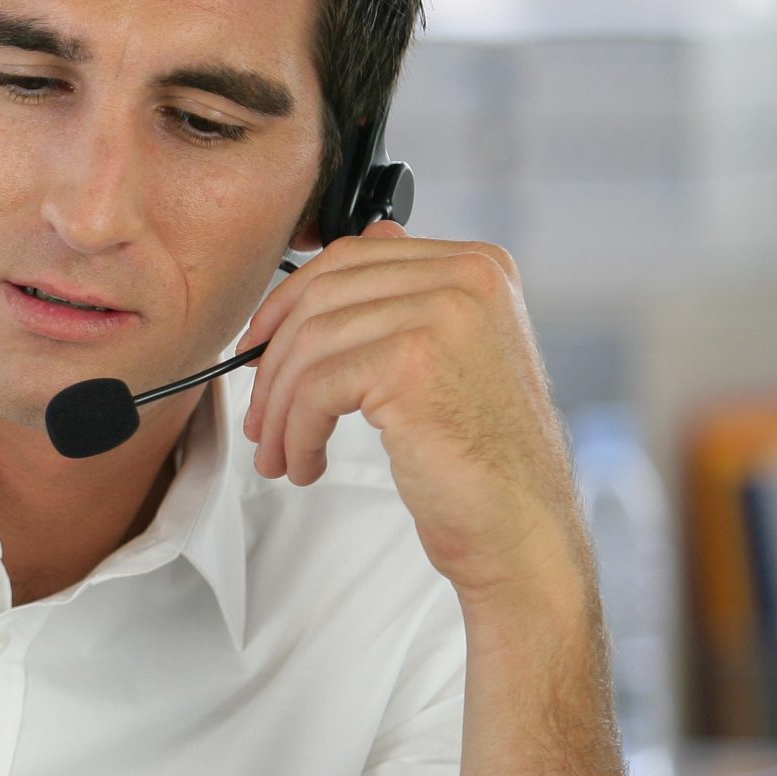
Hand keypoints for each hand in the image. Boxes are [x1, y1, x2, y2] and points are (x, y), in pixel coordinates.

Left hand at [236, 222, 588, 605]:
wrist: (519, 524)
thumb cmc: (480, 454)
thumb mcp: (447, 355)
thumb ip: (406, 297)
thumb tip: (352, 251)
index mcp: (476, 265)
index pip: (351, 257)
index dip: (287, 305)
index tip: (257, 351)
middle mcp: (467, 276)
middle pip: (322, 297)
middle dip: (273, 363)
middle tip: (259, 418)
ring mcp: (443, 313)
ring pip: (310, 344)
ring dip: (278, 409)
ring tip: (278, 454)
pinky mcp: (413, 362)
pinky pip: (316, 388)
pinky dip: (296, 432)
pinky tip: (305, 465)